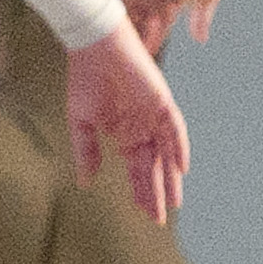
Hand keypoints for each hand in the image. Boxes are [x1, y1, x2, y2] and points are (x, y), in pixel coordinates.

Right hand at [65, 28, 191, 219]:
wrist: (93, 45)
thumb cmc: (85, 78)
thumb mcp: (81, 122)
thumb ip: (86, 151)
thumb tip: (85, 182)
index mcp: (125, 134)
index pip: (137, 168)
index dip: (141, 190)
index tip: (144, 212)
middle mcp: (142, 128)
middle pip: (153, 166)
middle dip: (156, 191)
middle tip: (158, 217)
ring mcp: (153, 116)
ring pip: (167, 152)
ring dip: (171, 176)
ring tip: (174, 201)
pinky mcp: (161, 101)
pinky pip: (174, 128)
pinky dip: (178, 147)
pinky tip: (181, 167)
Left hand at [110, 0, 223, 54]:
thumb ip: (202, 17)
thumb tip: (200, 40)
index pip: (160, 26)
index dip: (154, 42)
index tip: (148, 63)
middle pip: (141, 24)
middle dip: (137, 43)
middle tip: (129, 64)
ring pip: (128, 16)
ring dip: (125, 34)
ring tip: (118, 55)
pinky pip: (116, 2)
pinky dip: (112, 16)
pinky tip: (106, 33)